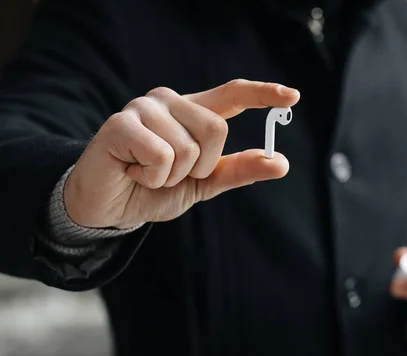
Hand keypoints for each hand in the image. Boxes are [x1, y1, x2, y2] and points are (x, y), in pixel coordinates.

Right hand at [65, 79, 299, 228]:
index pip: (233, 94)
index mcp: (193, 113)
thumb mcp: (205, 183)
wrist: (110, 208)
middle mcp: (170, 102)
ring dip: (172, 175)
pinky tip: (131, 171)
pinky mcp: (120, 123)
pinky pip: (161, 155)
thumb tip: (280, 162)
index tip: (293, 97)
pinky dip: (151, 177)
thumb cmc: (155, 189)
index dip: (263, 93)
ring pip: (188, 147)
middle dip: (200, 166)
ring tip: (147, 172)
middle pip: (217, 129)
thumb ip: (239, 170)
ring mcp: (144, 108)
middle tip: (171, 173)